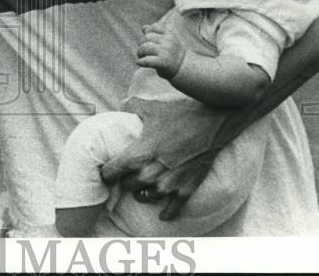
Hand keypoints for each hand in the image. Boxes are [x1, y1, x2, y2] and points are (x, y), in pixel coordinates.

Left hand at [98, 97, 231, 220]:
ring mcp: (166, 185)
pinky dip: (166, 213)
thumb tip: (124, 104)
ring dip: (142, 191)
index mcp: (136, 156)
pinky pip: (171, 210)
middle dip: (126, 179)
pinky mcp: (184, 190)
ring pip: (144, 197)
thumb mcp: (150, 108)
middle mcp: (148, 174)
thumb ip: (132, 106)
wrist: (211, 124)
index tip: (108, 170)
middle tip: (129, 173)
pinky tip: (162, 215)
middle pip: (126, 186)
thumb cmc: (179, 115)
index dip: (107, 171)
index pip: (110, 173)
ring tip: (144, 185)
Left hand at [135, 24, 184, 78]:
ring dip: (140, 52)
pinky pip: (147, 60)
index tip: (148, 40)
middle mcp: (168, 42)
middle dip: (141, 43)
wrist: (184, 69)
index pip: (154, 27)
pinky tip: (139, 62)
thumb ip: (156, 34)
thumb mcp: (167, 41)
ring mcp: (165, 52)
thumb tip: (144, 28)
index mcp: (170, 35)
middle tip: (143, 50)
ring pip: (145, 47)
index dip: (147, 32)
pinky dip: (140, 61)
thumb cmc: (172, 54)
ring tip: (141, 56)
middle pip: (147, 37)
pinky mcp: (162, 63)